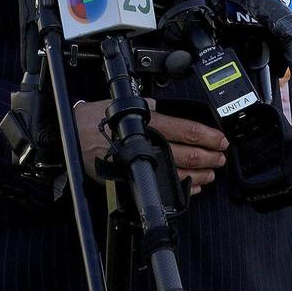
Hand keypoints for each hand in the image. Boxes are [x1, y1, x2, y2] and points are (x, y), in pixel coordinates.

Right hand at [74, 99, 227, 194]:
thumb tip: (168, 109)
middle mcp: (146, 143)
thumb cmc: (96, 118)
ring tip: (211, 173)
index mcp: (148, 123)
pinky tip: (191, 186)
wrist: (70, 137)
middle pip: (186, 153)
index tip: (221, 140)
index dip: (208, 136)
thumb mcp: (127, 104)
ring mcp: (139, 162)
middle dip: (209, 157)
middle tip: (221, 158)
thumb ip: (151, 107)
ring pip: (177, 172)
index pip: (186, 130)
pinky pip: (161, 185)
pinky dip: (180, 186)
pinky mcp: (131, 177)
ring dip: (198, 174)